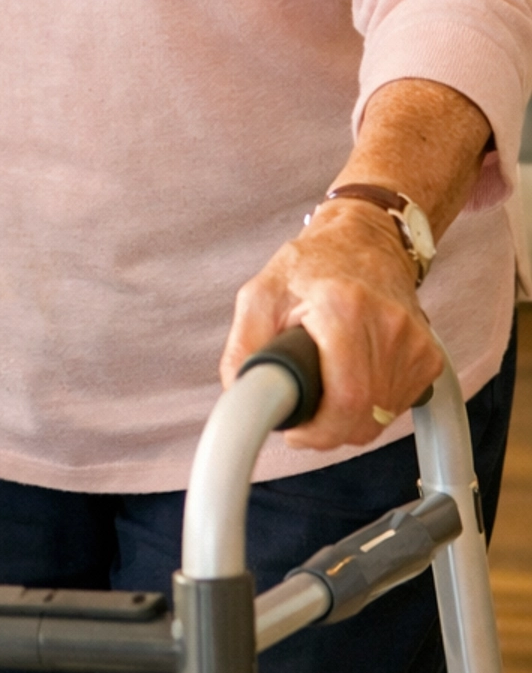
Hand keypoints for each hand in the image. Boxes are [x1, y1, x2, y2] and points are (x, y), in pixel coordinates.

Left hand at [219, 201, 443, 450]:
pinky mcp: (429, 356)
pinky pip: (398, 407)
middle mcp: (389, 324)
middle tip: (305, 407)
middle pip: (364, 415)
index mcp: (344, 308)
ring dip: (350, 417)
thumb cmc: (309, 268)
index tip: (297, 431)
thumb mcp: (260, 295)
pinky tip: (355, 375)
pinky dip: (373, 406)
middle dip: (328, 427)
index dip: (320, 430)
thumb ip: (244, 347)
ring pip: (381, 418)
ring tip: (328, 380)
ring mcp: (415, 342)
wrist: (364, 241)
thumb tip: (242, 395)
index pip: (348, 397)